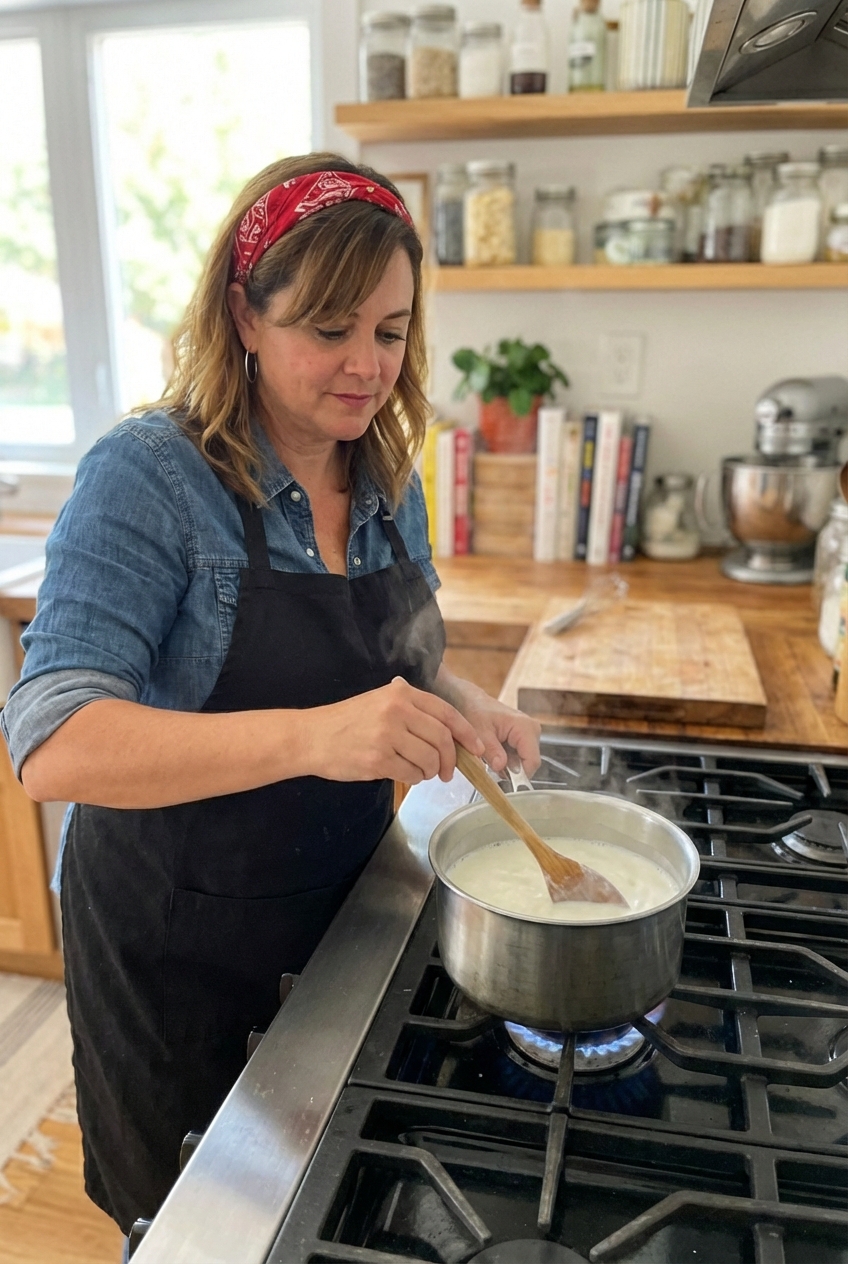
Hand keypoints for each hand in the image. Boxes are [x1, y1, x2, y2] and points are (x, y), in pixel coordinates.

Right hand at [303, 677, 484, 784]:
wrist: (310, 737)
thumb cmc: (345, 722)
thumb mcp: (377, 700)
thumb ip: (409, 705)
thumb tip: (446, 723)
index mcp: (400, 694)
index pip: (445, 713)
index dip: (466, 733)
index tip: (478, 748)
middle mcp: (396, 711)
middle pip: (442, 739)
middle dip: (451, 760)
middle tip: (448, 772)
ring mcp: (387, 736)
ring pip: (429, 759)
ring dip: (430, 771)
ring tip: (421, 772)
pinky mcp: (377, 760)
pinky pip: (411, 774)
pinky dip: (414, 779)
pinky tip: (405, 775)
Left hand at [434, 668, 540, 777]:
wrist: (471, 701)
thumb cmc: (475, 711)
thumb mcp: (480, 732)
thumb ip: (492, 750)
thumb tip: (502, 766)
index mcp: (525, 727)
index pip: (532, 761)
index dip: (520, 777)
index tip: (504, 784)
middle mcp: (532, 730)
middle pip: (529, 763)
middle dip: (511, 771)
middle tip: (490, 767)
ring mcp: (529, 734)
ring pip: (524, 762)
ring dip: (507, 766)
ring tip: (490, 758)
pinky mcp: (523, 738)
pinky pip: (519, 757)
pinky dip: (506, 761)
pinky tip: (493, 754)